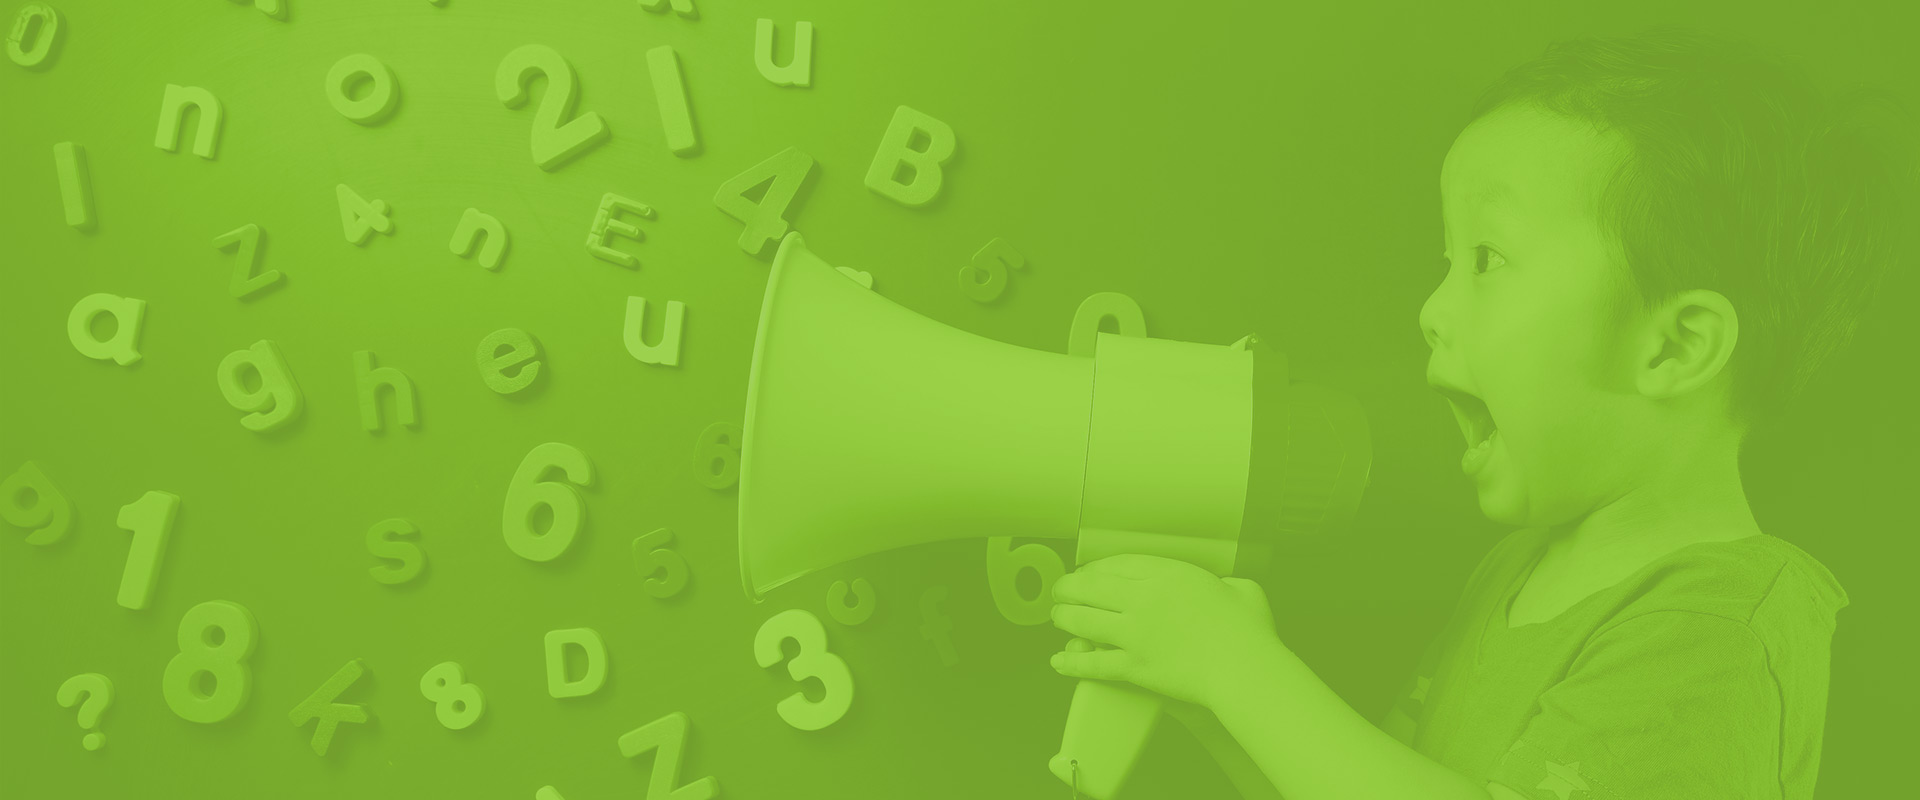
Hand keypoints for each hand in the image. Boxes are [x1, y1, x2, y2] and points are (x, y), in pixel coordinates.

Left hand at [1049, 553, 1282, 708]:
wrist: (1244, 668)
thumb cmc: (1250, 631)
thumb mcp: (1242, 588)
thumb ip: (1226, 581)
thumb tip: (1226, 586)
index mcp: (1169, 574)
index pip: (1117, 563)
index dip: (1095, 567)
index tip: (1087, 571)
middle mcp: (1144, 598)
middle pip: (1091, 587)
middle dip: (1069, 587)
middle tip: (1060, 590)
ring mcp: (1135, 633)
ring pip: (1084, 621)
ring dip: (1064, 617)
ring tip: (1056, 617)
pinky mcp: (1134, 666)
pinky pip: (1094, 663)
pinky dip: (1072, 662)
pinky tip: (1058, 661)